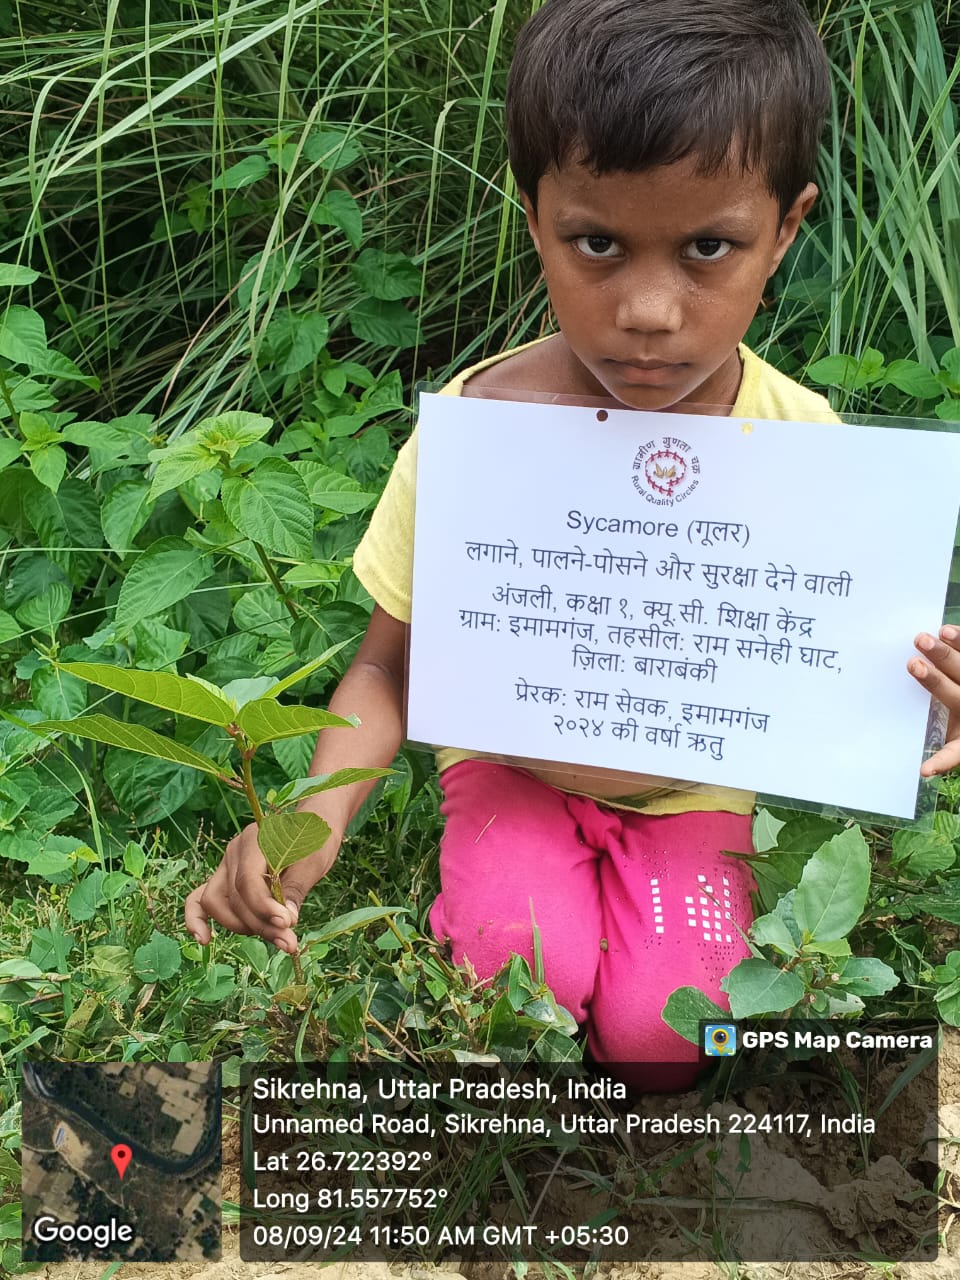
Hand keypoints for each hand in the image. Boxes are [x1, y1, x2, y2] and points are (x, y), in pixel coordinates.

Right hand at [184, 819, 337, 952]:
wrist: (313, 828)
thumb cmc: (316, 842)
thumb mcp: (313, 862)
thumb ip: (295, 889)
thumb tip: (285, 921)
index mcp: (256, 837)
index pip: (247, 880)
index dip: (264, 906)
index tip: (287, 923)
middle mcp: (235, 850)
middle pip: (235, 896)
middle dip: (261, 924)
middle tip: (289, 941)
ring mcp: (225, 865)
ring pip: (217, 903)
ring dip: (243, 926)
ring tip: (275, 936)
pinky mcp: (223, 880)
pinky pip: (199, 899)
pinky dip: (198, 919)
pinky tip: (204, 939)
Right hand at [908, 626, 959, 776]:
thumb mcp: (955, 739)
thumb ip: (933, 740)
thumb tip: (907, 757)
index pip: (952, 752)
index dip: (940, 762)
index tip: (924, 770)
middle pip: (953, 693)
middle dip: (933, 679)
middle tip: (913, 664)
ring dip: (946, 654)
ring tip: (927, 639)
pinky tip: (946, 632)